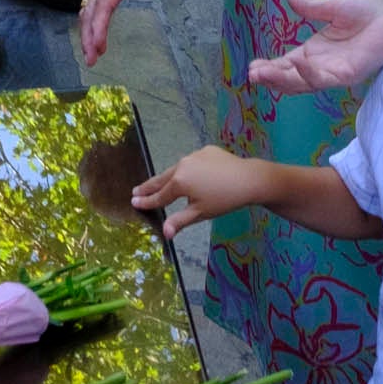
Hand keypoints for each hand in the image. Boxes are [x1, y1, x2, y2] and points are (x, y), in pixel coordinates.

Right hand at [77, 0, 182, 59]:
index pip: (106, 3)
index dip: (99, 25)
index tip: (97, 44)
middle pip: (92, 11)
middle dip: (89, 36)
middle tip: (91, 59)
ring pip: (89, 10)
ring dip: (88, 32)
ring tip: (92, 54)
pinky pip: (93, 6)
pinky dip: (90, 22)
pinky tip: (92, 35)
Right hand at [131, 143, 266, 237]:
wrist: (249, 179)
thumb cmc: (224, 199)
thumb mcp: (200, 213)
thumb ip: (179, 221)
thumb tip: (164, 233)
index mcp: (178, 182)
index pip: (159, 196)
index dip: (146, 201)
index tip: (133, 202)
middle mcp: (182, 165)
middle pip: (162, 179)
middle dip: (148, 186)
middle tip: (135, 191)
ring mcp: (194, 155)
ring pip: (176, 169)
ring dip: (167, 177)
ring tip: (158, 184)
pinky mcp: (206, 151)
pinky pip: (192, 162)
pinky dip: (187, 170)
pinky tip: (189, 176)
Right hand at [244, 0, 382, 93]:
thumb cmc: (369, 12)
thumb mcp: (332, 7)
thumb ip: (309, 5)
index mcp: (315, 51)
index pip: (287, 64)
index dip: (270, 66)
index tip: (252, 66)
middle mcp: (321, 65)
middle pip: (290, 77)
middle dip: (271, 77)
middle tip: (252, 74)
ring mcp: (334, 72)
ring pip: (302, 83)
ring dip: (282, 79)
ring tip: (263, 74)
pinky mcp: (348, 74)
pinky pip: (324, 79)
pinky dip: (309, 74)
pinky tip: (298, 64)